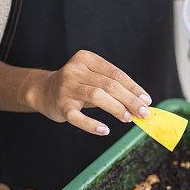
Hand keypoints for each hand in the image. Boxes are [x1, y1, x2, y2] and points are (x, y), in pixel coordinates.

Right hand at [23, 50, 151, 135]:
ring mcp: (66, 87)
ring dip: (117, 108)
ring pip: (97, 96)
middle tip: (143, 112)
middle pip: (109, 85)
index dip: (133, 87)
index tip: (146, 100)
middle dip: (130, 100)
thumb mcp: (93, 79)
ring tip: (129, 118)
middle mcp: (75, 70)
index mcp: (86, 58)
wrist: (43, 91)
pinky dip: (92, 125)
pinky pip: (78, 117)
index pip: (116, 73)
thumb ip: (113, 87)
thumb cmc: (77, 86)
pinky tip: (105, 130)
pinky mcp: (60, 105)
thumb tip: (140, 103)